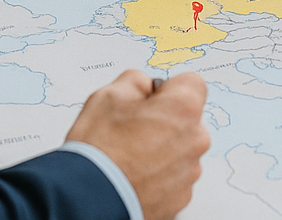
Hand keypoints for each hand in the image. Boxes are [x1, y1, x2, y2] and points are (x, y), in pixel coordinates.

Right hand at [66, 70, 209, 219]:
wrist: (87, 201)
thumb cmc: (99, 148)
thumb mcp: (110, 94)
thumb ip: (137, 81)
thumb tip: (146, 89)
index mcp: (183, 108)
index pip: (192, 84)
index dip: (167, 88)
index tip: (150, 99)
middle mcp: (194, 141)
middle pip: (186, 120)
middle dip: (165, 120)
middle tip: (133, 129)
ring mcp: (188, 174)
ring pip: (180, 150)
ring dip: (161, 149)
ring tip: (128, 156)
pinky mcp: (179, 200)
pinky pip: (173, 178)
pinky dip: (157, 176)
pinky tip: (132, 175)